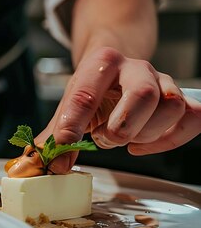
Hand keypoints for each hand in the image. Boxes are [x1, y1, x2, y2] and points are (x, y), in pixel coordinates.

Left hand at [38, 47, 200, 173]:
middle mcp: (136, 68)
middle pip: (144, 94)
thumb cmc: (91, 91)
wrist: (115, 69)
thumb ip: (54, 137)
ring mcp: (162, 81)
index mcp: (101, 63)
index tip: (64, 145)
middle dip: (122, 127)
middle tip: (105, 138)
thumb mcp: (68, 107)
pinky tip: (143, 144)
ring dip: (145, 133)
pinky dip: (171, 139)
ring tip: (123, 138)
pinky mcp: (181, 98)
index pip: (86, 94)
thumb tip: (41, 164)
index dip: (73, 124)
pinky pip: (193, 117)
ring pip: (171, 106)